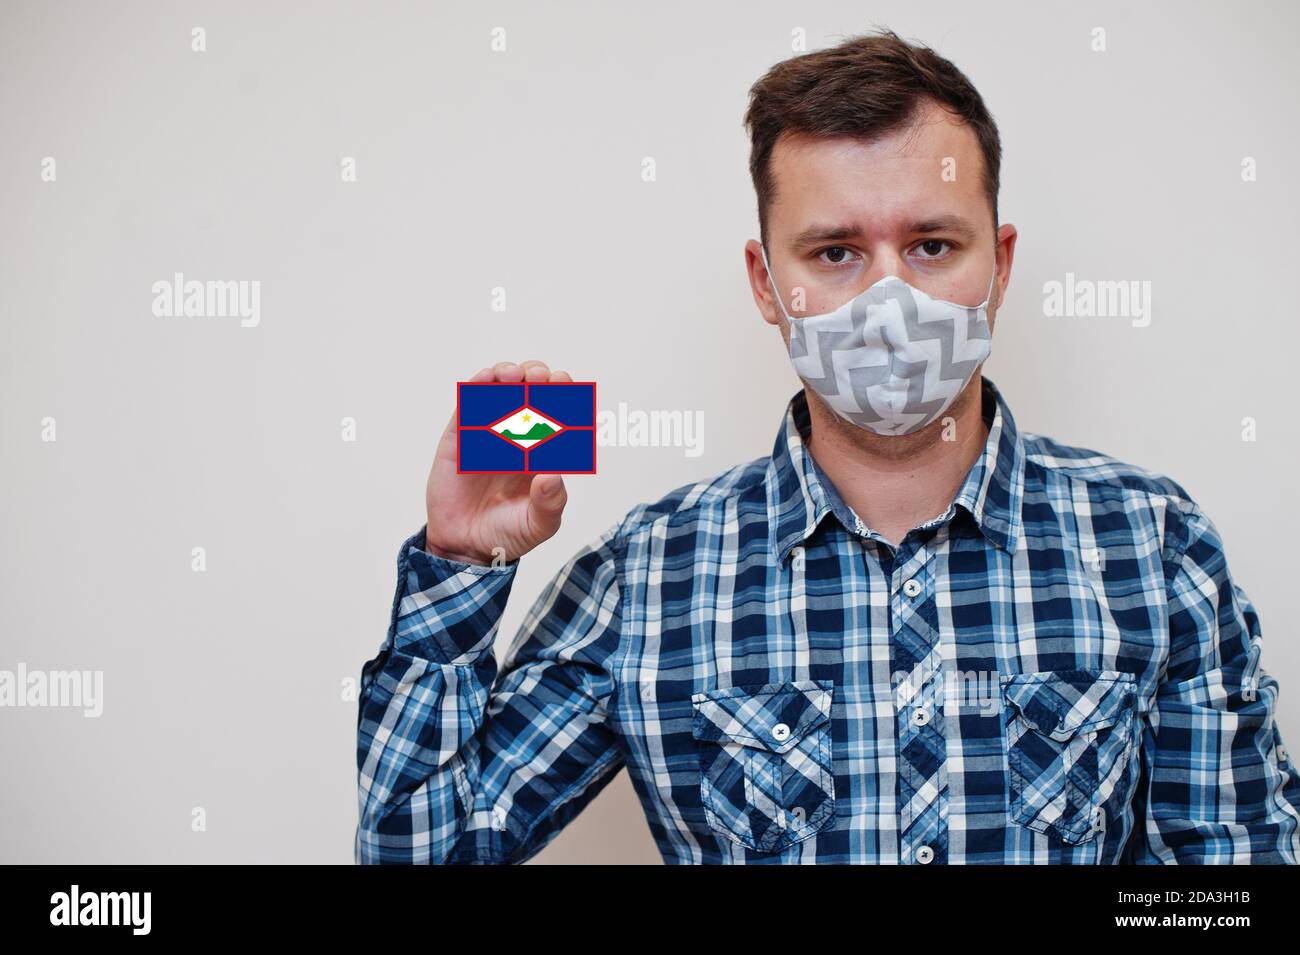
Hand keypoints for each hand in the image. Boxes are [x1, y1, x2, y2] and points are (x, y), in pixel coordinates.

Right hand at [423, 361, 571, 566]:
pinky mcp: (460, 438)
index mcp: (543, 452)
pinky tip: (486, 379)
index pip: (558, 414)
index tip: (565, 386)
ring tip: (515, 375)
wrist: (466, 548)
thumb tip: (553, 475)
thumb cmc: (508, 534)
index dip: (564, 395)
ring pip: (501, 391)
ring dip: (510, 375)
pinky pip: (467, 406)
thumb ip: (551, 503)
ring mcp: (488, 434)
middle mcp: (518, 437)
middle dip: (540, 377)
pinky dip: (477, 387)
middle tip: (542, 378)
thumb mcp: (539, 525)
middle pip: (532, 393)